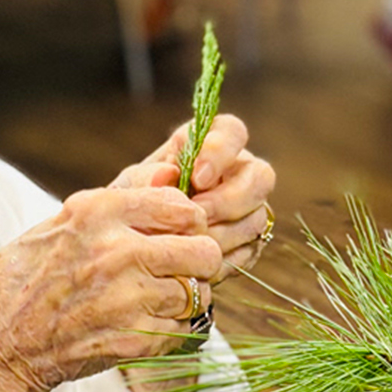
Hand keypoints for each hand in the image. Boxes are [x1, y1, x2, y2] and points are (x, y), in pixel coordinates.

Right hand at [0, 187, 222, 391]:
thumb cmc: (19, 282)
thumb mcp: (60, 223)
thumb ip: (121, 199)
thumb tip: (170, 172)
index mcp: (96, 212)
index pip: (182, 206)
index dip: (188, 223)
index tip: (176, 235)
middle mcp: (116, 251)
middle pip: (203, 251)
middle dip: (198, 262)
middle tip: (179, 272)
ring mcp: (126, 299)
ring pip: (197, 294)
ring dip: (186, 300)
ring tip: (159, 303)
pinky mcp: (132, 341)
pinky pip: (183, 332)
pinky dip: (173, 332)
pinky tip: (147, 327)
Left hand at [112, 114, 275, 280]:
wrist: (137, 244)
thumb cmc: (136, 205)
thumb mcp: (130, 188)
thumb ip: (145, 177)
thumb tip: (168, 173)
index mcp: (210, 144)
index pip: (232, 131)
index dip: (221, 151)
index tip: (198, 177)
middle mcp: (238, 172)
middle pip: (261, 176)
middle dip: (229, 200)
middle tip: (199, 215)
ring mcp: (249, 207)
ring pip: (257, 217)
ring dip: (223, 233)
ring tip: (189, 242)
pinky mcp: (250, 241)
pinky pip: (249, 249)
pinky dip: (223, 257)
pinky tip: (196, 260)